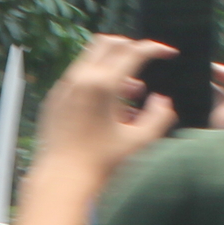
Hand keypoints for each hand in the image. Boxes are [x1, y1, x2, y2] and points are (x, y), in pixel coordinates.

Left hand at [31, 34, 178, 189]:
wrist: (61, 180)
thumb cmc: (100, 164)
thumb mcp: (138, 141)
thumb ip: (159, 116)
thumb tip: (162, 99)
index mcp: (102, 84)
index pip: (133, 51)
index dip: (155, 49)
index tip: (170, 54)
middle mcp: (79, 80)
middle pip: (108, 43)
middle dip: (131, 47)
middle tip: (146, 60)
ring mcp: (63, 88)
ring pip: (91, 60)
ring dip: (114, 67)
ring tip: (133, 92)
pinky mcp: (53, 100)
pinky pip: (77, 78)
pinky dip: (96, 81)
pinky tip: (109, 105)